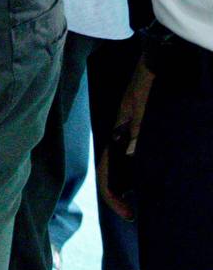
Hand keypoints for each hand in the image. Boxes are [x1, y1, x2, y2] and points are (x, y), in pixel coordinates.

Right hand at [102, 61, 153, 220]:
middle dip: (118, 195)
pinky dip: (137, 171)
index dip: (112, 194)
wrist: (162, 54)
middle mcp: (121, 133)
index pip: (107, 170)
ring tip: (138, 201)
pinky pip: (134, 154)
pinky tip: (148, 176)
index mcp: (118, 130)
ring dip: (126, 184)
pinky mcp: (142, 125)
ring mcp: (131, 129)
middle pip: (112, 171)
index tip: (126, 213)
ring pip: (122, 163)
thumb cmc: (152, 79)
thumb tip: (131, 155)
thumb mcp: (144, 104)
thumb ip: (138, 128)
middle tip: (132, 214)